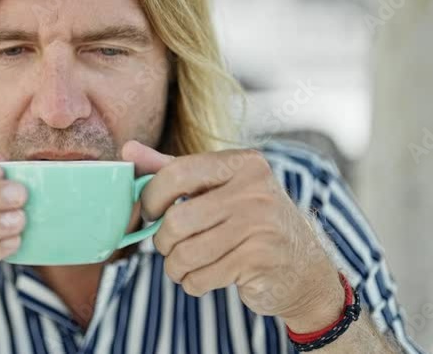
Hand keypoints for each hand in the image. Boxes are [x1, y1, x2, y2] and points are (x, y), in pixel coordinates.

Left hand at [123, 141, 345, 331]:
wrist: (305, 269)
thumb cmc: (250, 223)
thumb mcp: (218, 188)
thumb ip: (173, 169)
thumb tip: (128, 150)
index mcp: (243, 164)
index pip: (177, 173)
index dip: (151, 197)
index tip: (149, 213)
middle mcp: (254, 190)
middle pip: (177, 219)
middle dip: (162, 241)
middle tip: (168, 246)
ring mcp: (260, 225)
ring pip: (186, 253)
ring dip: (175, 266)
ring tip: (182, 265)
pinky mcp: (260, 260)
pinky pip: (201, 276)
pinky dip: (192, 283)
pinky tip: (202, 278)